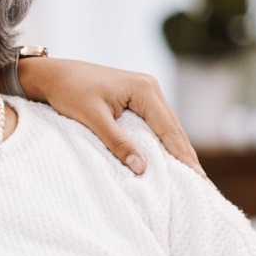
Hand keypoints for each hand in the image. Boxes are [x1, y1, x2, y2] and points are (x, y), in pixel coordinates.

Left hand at [18, 57, 204, 176]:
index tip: (197, 176)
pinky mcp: (137, 98)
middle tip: (201, 182)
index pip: (169, 128)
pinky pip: (155, 123)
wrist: (54, 74)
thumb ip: (118, 143)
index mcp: (144, 89)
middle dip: (186, 154)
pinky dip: (163, 141)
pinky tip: (168, 158)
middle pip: (173, 127)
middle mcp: (150, 88)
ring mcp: (145, 91)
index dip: (182, 154)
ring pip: (167, 126)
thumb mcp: (92, 118)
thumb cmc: (70, 92)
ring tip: (190, 175)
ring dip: (176, 149)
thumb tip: (142, 168)